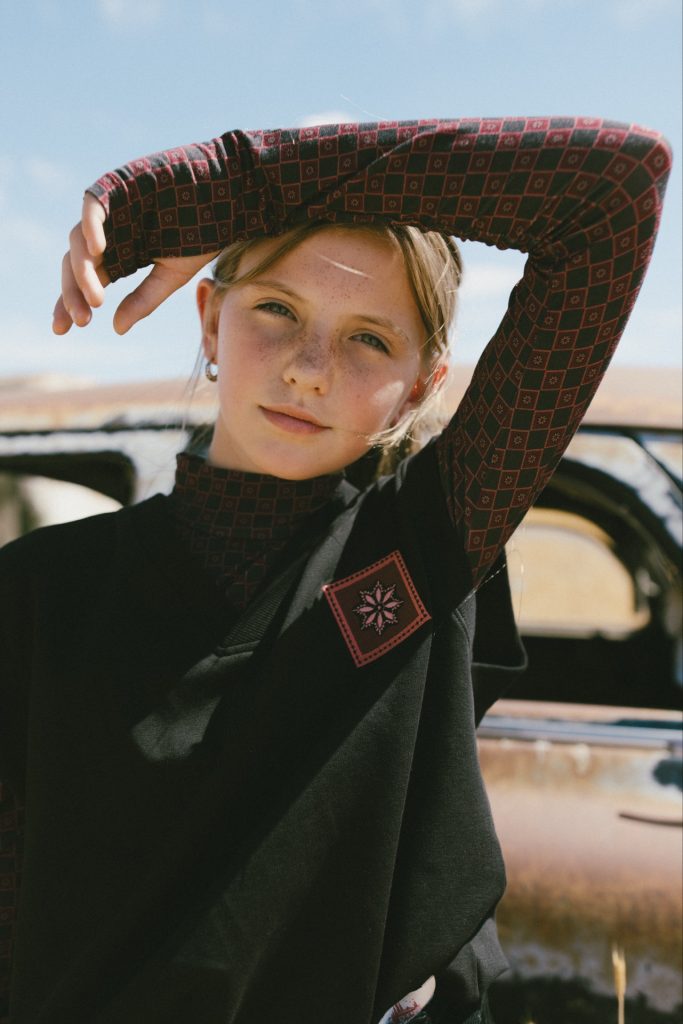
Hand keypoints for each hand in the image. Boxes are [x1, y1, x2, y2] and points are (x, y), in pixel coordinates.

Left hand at [52, 193, 218, 335]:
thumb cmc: (201, 234)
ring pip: (78, 241)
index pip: (85, 282)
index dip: (69, 304)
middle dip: (72, 293)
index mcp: (120, 257)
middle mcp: (110, 236)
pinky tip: (97, 251)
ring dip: (83, 271)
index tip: (63, 330)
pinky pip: (93, 206)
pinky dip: (91, 227)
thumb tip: (116, 329)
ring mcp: (111, 212)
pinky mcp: (118, 187)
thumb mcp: (172, 276)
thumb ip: (144, 300)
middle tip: (81, 320)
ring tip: (96, 298)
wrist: (224, 196)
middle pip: (75, 265)